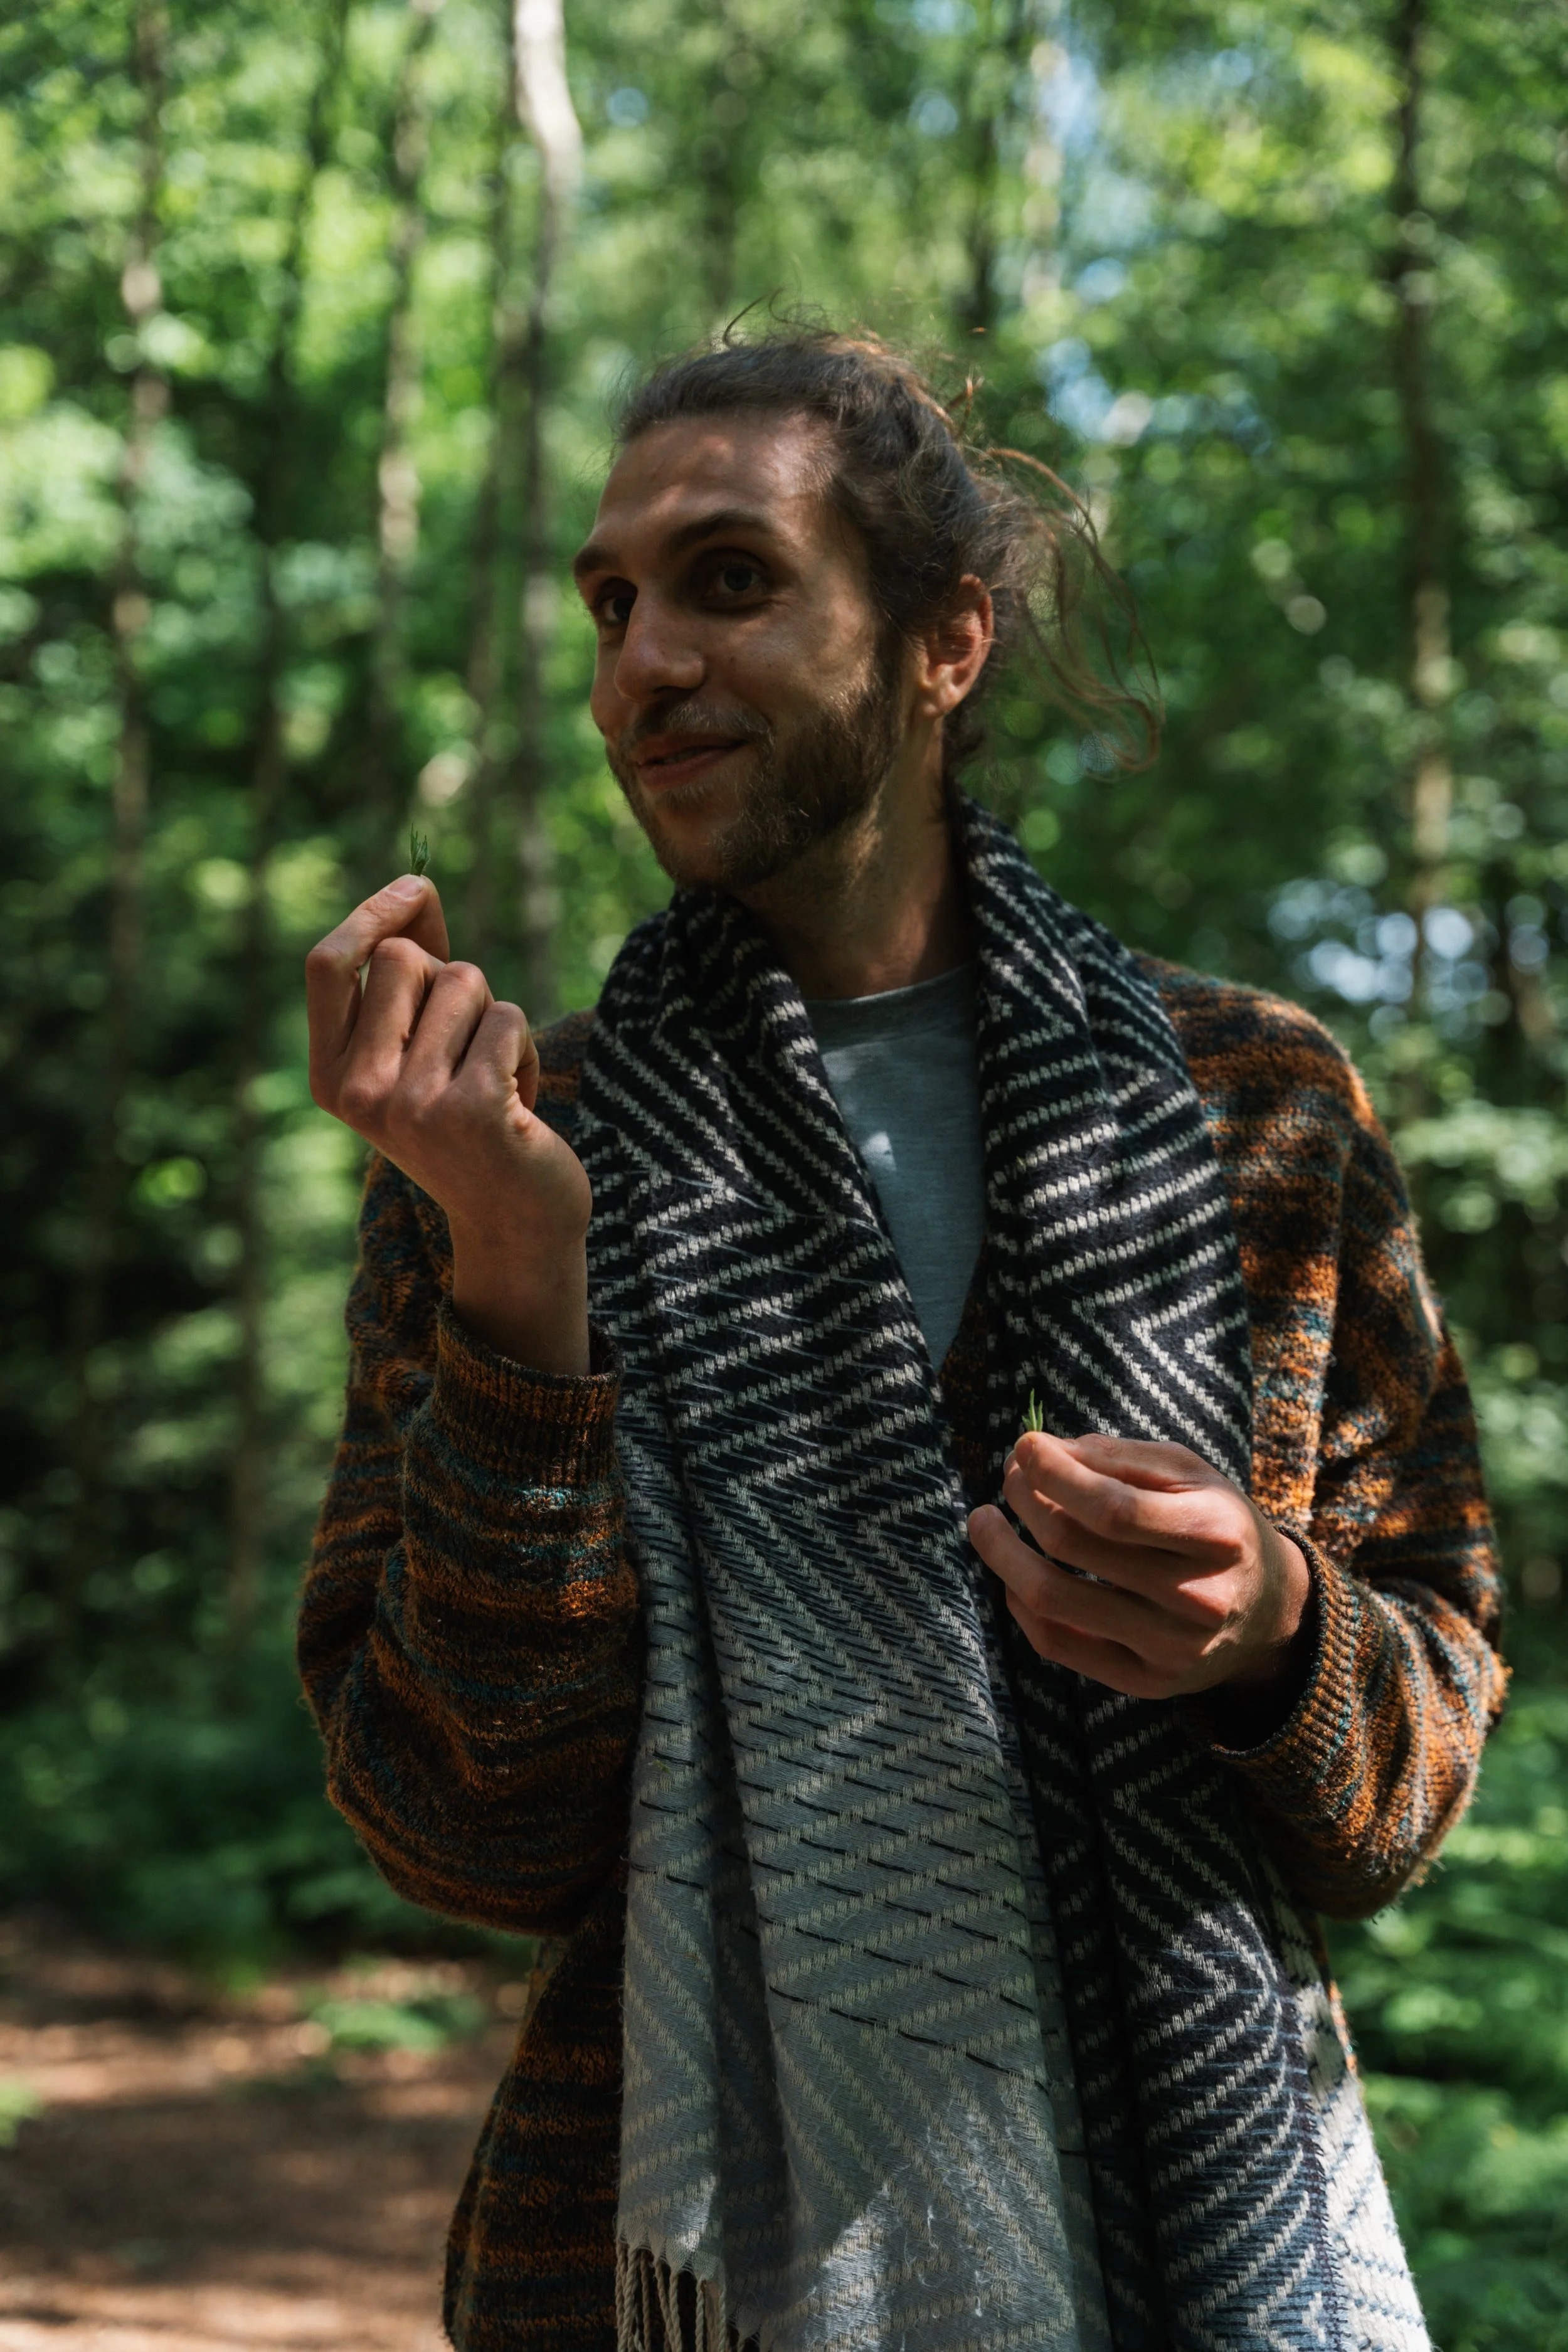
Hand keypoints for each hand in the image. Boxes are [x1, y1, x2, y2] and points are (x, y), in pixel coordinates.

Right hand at [306, 873, 591, 1374]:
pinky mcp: (470, 1109)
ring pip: (465, 982)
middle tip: (468, 1048)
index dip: (372, 912)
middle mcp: (360, 1091)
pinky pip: (509, 1021)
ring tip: (494, 1083)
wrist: (516, 1225)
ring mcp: (411, 1103)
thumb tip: (415, 888)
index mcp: (331, 1077)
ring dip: (495, 1022)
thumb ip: (409, 983)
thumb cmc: (472, 1125)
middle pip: (405, 958)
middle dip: (454, 981)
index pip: (328, 965)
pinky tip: (519, 1109)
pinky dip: (527, 1052)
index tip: (416, 886)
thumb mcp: (420, 1057)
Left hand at [967, 1431, 1310, 1700]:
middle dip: (1025, 1501)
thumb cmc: (1217, 1524)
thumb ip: (1118, 1458)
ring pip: (1053, 1600)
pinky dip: (1020, 1603)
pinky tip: (1012, 1573)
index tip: (1023, 1447)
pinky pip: (1059, 1644)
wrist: (1270, 1611)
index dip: (1055, 1474)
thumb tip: (1038, 1451)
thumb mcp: (1190, 1474)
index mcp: (1217, 1535)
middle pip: (1075, 1547)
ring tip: (984, 1520)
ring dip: (1002, 1553)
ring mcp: (1172, 1648)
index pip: (1113, 1508)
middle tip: (1009, 1477)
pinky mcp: (1148, 1683)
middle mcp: (1199, 1598)